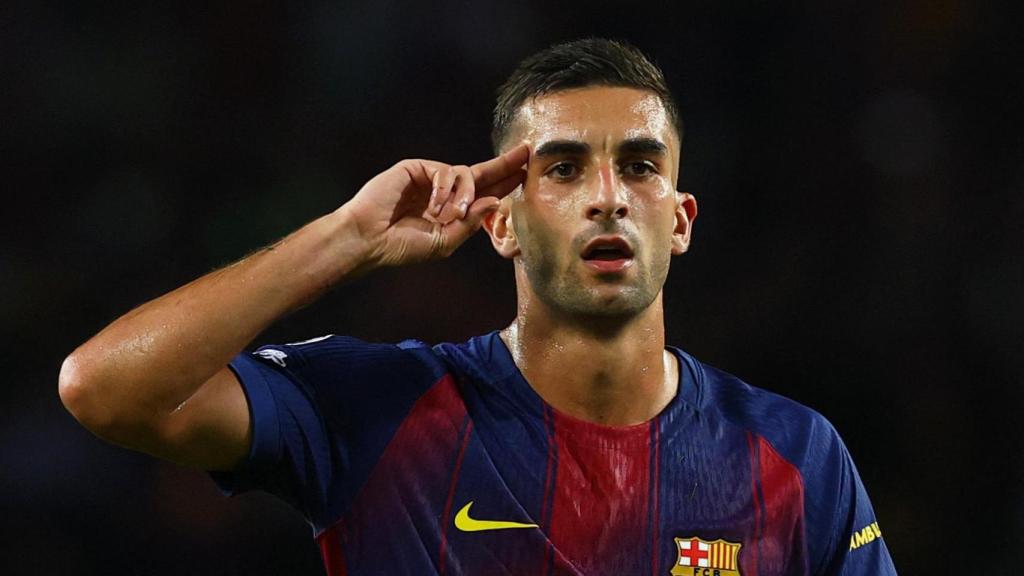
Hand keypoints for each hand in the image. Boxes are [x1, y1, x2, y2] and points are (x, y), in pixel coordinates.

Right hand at [342, 144, 528, 267]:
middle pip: (480, 173)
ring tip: (451, 214)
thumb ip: (470, 224)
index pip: (484, 192)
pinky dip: (444, 189)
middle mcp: (443, 192)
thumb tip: (495, 201)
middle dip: (504, 164)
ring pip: (464, 174)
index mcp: (451, 210)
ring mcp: (429, 178)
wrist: (369, 240)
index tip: (526, 172)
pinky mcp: (415, 168)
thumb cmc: (402, 246)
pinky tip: (434, 206)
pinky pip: (443, 171)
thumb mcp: (444, 242)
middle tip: (526, 154)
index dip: (505, 182)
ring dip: (464, 195)